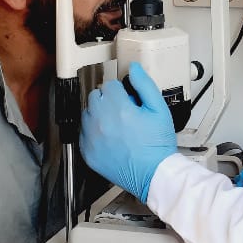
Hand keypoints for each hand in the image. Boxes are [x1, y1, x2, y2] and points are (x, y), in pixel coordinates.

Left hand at [80, 62, 176, 202]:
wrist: (153, 174)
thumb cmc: (157, 145)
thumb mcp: (159, 109)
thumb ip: (145, 85)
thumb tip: (133, 69)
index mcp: (118, 108)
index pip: (109, 85)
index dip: (122, 91)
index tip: (128, 100)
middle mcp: (101, 121)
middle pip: (95, 97)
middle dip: (108, 100)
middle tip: (123, 111)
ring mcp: (92, 138)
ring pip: (87, 114)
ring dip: (98, 114)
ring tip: (116, 124)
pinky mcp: (87, 152)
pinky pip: (83, 133)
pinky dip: (93, 132)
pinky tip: (108, 137)